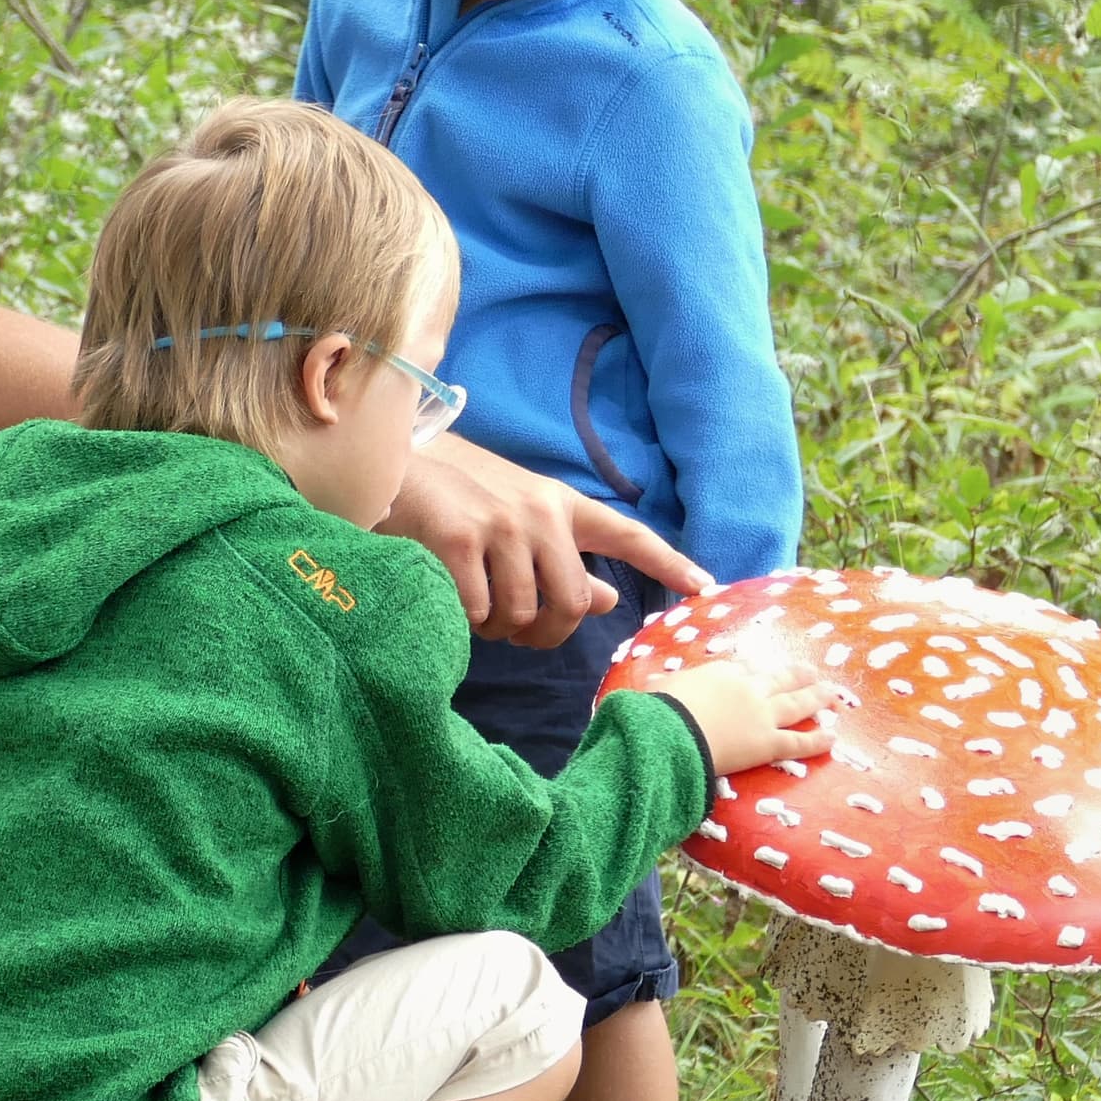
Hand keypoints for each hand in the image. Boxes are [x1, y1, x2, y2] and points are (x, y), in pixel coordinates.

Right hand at [381, 435, 709, 646]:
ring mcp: (499, 525)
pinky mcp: (459, 539)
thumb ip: (566, 559)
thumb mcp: (523, 519)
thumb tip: (609, 599)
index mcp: (561, 505)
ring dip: (500, 630)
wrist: (396, 464)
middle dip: (548, 633)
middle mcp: (539, 513)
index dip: (669, 562)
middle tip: (524, 635)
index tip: (704, 587)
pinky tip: (453, 601)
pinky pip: (479, 612)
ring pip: (521, 614)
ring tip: (481, 611)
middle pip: (571, 602)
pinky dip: (467, 622)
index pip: (626, 534)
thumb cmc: (463, 498)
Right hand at [650, 660, 831, 774]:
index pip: (744, 667)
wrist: (670, 734)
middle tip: (811, 670)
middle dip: (796, 674)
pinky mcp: (767, 743)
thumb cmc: (657, 711)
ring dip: (816, 698)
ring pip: (795, 704)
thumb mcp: (656, 689)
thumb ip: (661, 685)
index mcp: (719, 673)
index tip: (762, 669)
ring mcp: (761, 715)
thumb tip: (650, 684)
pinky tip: (832, 738)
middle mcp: (747, 689)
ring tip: (832, 693)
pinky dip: (816, 740)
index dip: (757, 669)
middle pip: (778, 679)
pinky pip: (797, 742)